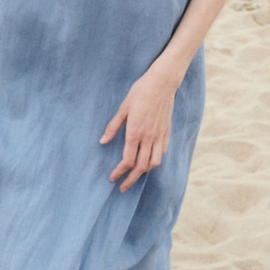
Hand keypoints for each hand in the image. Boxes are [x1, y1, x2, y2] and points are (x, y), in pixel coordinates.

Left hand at [100, 61, 179, 191]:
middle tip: (122, 187)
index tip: (112, 178)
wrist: (163, 82)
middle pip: (141, 167)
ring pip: (154, 162)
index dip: (119, 172)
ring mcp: (159, 135)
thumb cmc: (141, 92)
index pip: (127, 160)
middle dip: (130, 180)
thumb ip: (113, 126)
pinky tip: (149, 160)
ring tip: (136, 175)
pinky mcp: (167, 132)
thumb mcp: (124, 107)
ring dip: (144, 172)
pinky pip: (162, 152)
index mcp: (135, 132)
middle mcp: (149, 137)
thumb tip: (102, 141)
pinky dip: (155, 160)